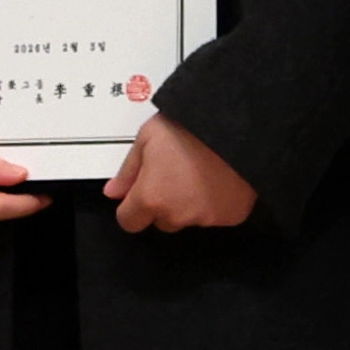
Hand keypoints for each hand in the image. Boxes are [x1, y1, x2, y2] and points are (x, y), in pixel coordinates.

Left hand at [104, 114, 254, 232]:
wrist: (237, 127)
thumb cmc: (188, 127)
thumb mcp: (147, 137)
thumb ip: (128, 170)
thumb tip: (113, 193)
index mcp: (151, 197)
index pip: (129, 221)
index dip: (131, 207)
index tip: (140, 191)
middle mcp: (177, 215)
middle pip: (161, 221)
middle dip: (162, 204)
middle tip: (173, 174)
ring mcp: (206, 219)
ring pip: (188, 219)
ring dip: (188, 204)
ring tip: (197, 173)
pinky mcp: (232, 217)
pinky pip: (215, 216)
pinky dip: (213, 203)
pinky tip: (217, 179)